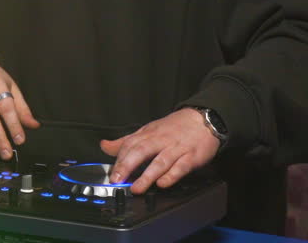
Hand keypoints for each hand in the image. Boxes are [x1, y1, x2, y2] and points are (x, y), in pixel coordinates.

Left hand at [98, 108, 219, 193]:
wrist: (202, 119)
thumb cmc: (174, 128)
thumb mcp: (148, 131)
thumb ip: (126, 141)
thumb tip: (104, 146)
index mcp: (148, 134)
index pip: (130, 145)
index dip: (119, 159)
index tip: (111, 174)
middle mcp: (160, 140)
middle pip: (141, 151)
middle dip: (127, 166)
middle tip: (117, 180)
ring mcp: (176, 149)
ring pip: (160, 161)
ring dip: (147, 176)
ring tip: (137, 188)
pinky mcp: (191, 157)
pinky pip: (180, 167)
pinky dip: (171, 176)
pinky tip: (162, 183)